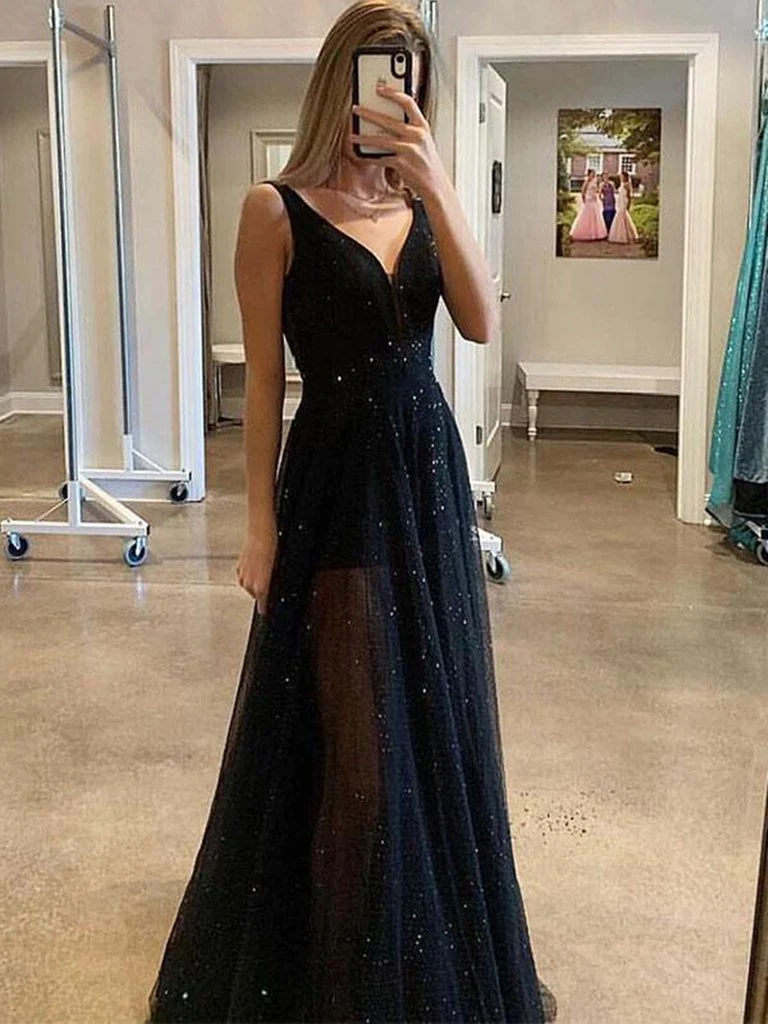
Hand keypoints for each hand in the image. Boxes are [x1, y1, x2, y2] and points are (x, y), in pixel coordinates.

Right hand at [236, 525, 276, 614]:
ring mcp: (242, 577)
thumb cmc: (271, 550)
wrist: (260, 535)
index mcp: (260, 588)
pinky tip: (257, 565)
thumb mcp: (277, 571)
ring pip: (249, 586)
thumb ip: (272, 585)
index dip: (266, 609)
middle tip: (269, 582)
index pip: (262, 606)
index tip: (267, 610)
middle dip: (262, 591)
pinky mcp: (238, 568)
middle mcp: (249, 585)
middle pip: (256, 596)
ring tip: (264, 571)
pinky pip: (245, 577)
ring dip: (255, 582)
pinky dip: (250, 574)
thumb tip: (271, 592)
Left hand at [350, 83, 448, 199]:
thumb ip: (410, 129)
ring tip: (352, 135)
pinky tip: (360, 155)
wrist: (435, 185)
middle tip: (356, 108)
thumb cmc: (426, 163)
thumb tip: (387, 119)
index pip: (408, 102)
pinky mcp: (402, 165)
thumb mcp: (423, 141)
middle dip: (369, 113)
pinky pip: (380, 159)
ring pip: (380, 140)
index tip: (379, 87)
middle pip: (388, 120)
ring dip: (363, 137)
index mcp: (422, 126)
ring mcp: (409, 150)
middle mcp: (417, 136)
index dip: (392, 92)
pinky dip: (369, 157)